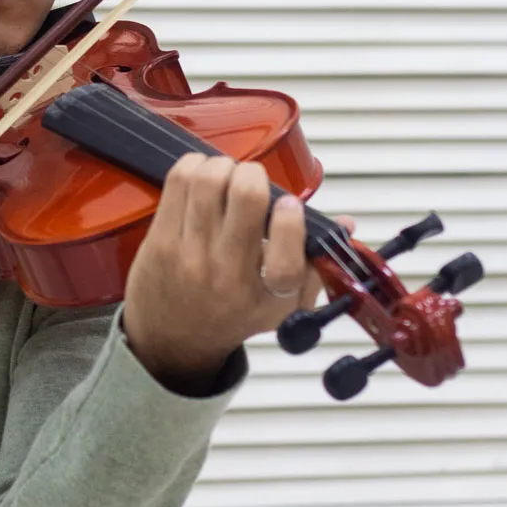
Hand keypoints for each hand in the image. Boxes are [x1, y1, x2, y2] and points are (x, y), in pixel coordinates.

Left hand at [121, 154, 353, 392]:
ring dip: (224, 166)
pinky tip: (202, 176)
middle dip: (255, 175)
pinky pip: (179, 182)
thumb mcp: (283, 307)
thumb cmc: (231, 314)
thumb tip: (345, 224)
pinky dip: (195, 166)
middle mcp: (227, 275)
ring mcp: (190, 256)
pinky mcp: (160, 240)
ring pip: (210, 180)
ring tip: (227, 177)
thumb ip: (316, 265)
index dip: (291, 219)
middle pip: (246, 198)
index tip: (289, 205)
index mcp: (266, 297)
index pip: (287, 256)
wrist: (173, 339)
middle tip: (252, 182)